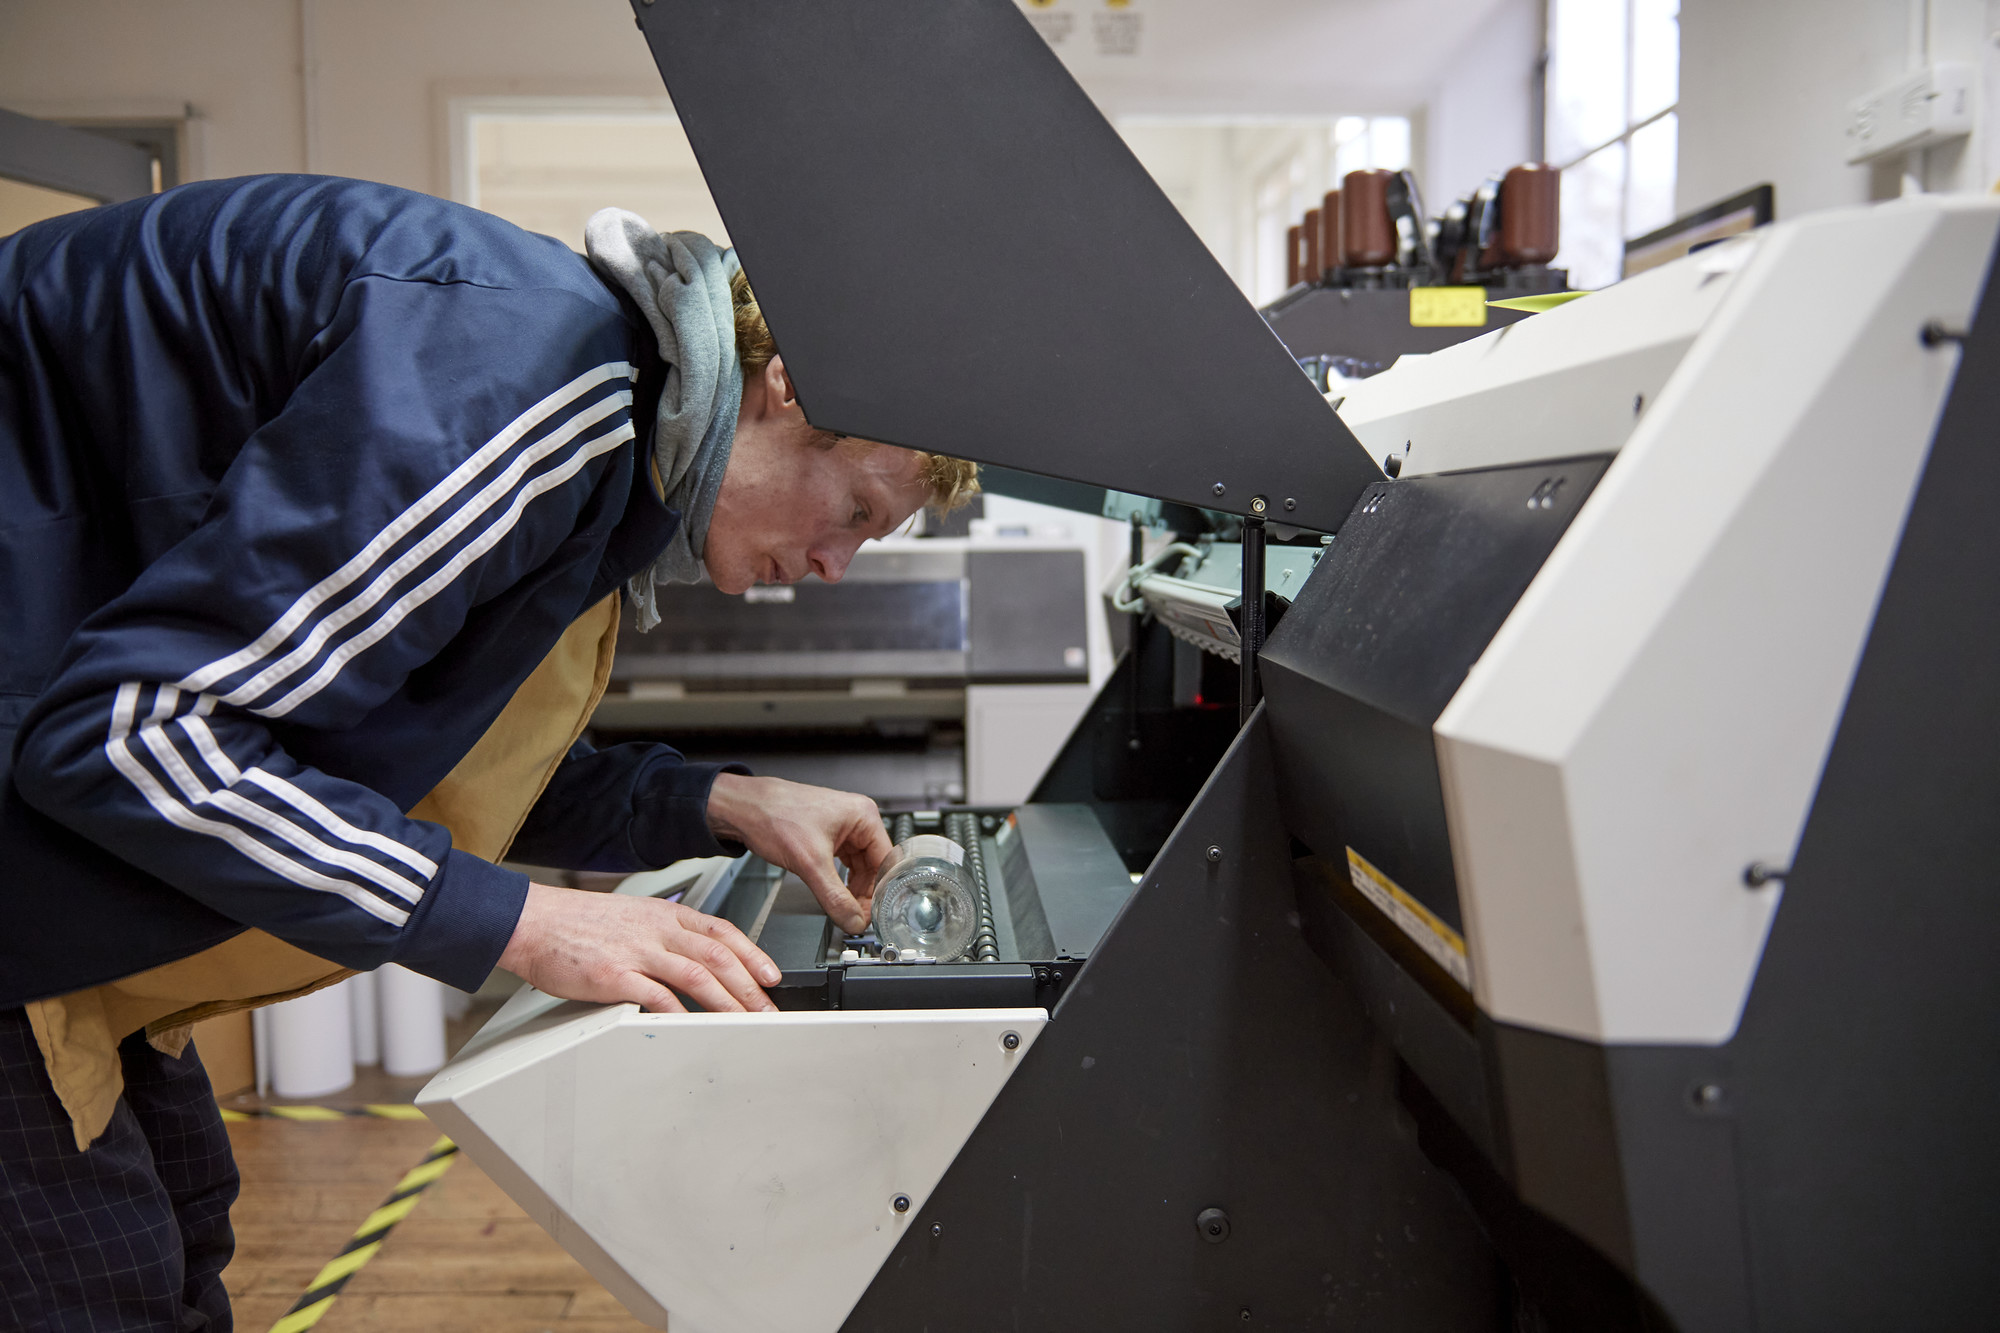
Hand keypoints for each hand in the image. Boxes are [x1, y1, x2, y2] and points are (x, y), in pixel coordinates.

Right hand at [498, 882, 781, 1012]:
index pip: (722, 932)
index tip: (772, 976)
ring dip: (727, 1002)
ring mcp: (637, 950)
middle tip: (769, 1009)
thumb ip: (664, 937)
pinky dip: (680, 1012)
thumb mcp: (632, 918)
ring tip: (744, 1023)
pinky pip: (657, 994)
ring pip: (698, 975)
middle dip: (749, 986)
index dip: (753, 954)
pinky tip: (694, 1027)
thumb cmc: (577, 924)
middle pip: (718, 956)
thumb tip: (695, 961)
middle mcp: (657, 929)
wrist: (532, 922)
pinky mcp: (614, 973)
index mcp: (665, 914)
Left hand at [706, 773, 891, 933]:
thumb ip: (834, 897)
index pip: (886, 862)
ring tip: (844, 909)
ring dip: (851, 889)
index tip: (872, 915)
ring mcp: (842, 828)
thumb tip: (853, 920)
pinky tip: (834, 894)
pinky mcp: (827, 836)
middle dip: (864, 893)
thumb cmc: (773, 815)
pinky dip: (839, 881)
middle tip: (855, 918)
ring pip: (858, 867)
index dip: (879, 891)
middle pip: (873, 866)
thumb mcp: (809, 863)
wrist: (743, 808)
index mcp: (863, 816)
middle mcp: (857, 820)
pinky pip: (842, 864)